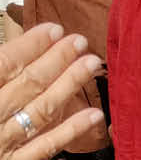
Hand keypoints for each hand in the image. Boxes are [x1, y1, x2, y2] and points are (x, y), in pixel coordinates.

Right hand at [0, 24, 104, 159]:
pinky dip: (70, 131)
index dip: (29, 46)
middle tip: (80, 42)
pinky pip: (44, 148)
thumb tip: (13, 49)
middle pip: (26, 85)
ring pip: (40, 111)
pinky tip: (94, 114)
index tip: (53, 29)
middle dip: (56, 60)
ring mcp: (0, 144)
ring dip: (68, 85)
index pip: (3, 65)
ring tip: (91, 64)